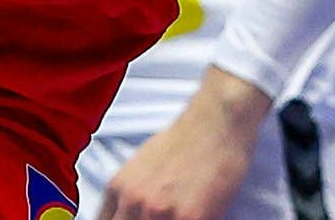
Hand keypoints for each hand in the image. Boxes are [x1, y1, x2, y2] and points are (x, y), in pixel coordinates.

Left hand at [98, 71, 271, 219]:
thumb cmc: (182, 142)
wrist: (216, 123)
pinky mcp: (190, 218)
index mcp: (118, 188)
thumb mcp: (139, 166)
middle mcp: (133, 201)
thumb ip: (128, 196)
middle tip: (158, 218)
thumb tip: (125, 215)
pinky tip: (195, 216)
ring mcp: (159, 211)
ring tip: (175, 215)